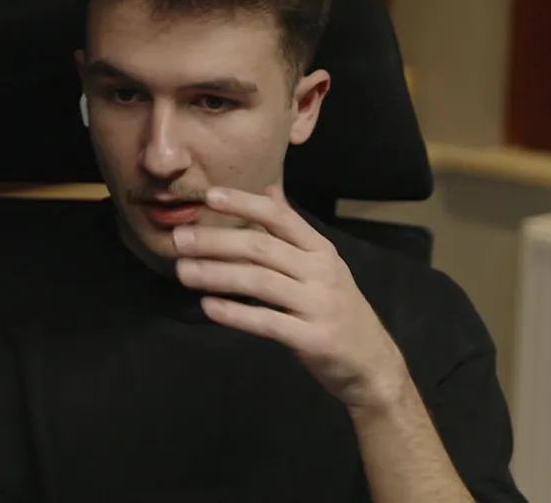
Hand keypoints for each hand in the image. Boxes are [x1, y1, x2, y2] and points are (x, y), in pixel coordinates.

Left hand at [171, 184, 411, 411]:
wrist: (371, 363)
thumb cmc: (336, 308)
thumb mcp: (322, 264)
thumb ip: (292, 229)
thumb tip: (269, 187)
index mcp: (320, 249)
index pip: (279, 216)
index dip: (244, 203)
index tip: (209, 196)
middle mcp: (322, 271)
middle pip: (262, 247)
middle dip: (216, 241)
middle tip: (179, 239)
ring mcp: (318, 304)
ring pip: (259, 282)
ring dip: (217, 274)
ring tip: (183, 272)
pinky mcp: (313, 338)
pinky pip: (267, 322)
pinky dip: (235, 313)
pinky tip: (209, 307)